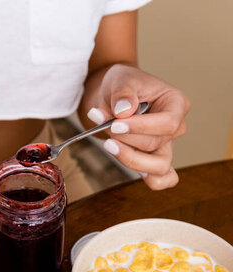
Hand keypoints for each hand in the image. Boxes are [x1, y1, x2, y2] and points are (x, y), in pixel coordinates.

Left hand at [87, 64, 189, 189]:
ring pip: (158, 167)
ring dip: (131, 159)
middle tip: (106, 127)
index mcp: (176, 104)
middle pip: (156, 145)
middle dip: (127, 140)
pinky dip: (150, 180)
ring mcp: (165, 147)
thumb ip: (123, 93)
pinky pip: (160, 180)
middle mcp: (175, 128)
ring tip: (109, 145)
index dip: (141, 128)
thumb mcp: (120, 79)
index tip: (115, 125)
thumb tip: (124, 111)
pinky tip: (133, 169)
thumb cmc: (122, 86)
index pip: (167, 123)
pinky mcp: (153, 161)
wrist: (112, 98)